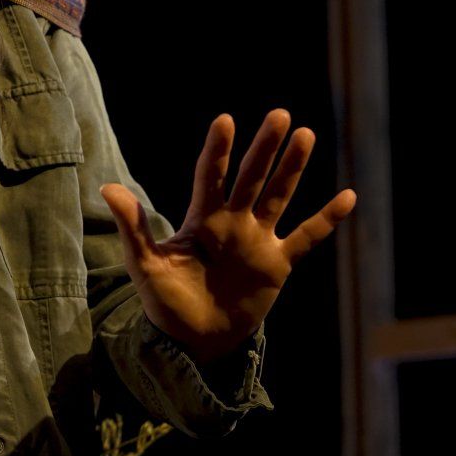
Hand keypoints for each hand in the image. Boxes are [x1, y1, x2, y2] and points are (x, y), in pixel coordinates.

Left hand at [100, 108, 356, 362]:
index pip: (210, 176)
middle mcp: (232, 222)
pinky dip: (326, 220)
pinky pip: (306, 238)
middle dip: (264, 148)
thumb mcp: (144, 264)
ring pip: (279, 197)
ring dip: (292, 168)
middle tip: (280, 115)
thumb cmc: (165, 301)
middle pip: (251, 178)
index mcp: (201, 219)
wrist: (192, 340)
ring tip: (305, 134)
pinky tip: (348, 196)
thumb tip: (107, 188)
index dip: (217, 150)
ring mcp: (257, 241)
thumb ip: (134, 227)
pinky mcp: (277, 265)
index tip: (225, 120)